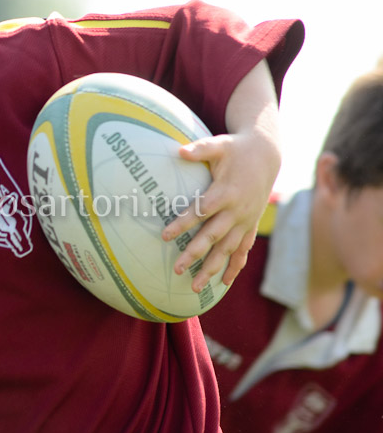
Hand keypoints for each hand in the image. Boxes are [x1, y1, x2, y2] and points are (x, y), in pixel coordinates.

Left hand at [161, 129, 279, 291]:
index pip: (201, 211)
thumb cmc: (237, 150)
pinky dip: (235, 266)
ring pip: (228, 249)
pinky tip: (224, 283)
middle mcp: (238, 210)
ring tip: (195, 287)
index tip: (164, 235)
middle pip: (213, 236)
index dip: (183, 223)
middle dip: (195, 254)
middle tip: (176, 270)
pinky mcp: (250, 225)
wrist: (267, 156)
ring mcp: (246, 221)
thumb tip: (178, 150)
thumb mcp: (220, 145)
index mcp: (226, 192)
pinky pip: (243, 250)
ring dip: (213, 268)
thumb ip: (200, 149)